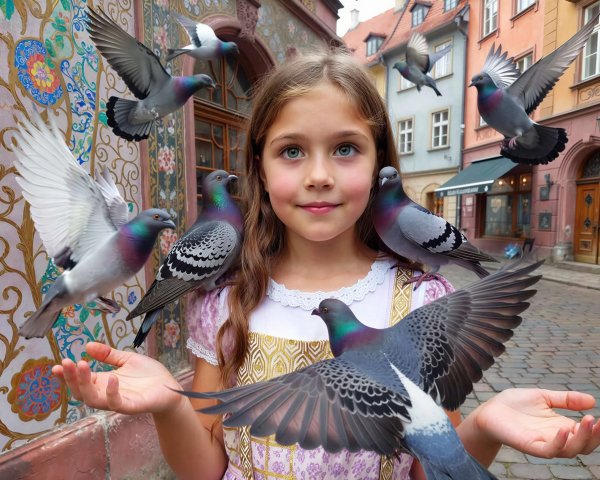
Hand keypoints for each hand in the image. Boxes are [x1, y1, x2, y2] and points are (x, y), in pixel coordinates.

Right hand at [52, 342, 184, 415]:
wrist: (170, 387)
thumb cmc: (148, 375)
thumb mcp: (127, 359)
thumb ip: (108, 354)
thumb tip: (87, 345)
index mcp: (103, 382)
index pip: (80, 381)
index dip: (67, 375)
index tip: (56, 366)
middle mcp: (106, 393)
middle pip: (81, 391)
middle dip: (71, 378)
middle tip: (67, 362)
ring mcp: (118, 401)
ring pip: (93, 399)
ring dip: (85, 384)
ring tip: (82, 365)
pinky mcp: (131, 406)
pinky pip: (117, 403)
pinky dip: (111, 392)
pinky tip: (112, 377)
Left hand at [475, 388, 599, 457]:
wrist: (490, 410)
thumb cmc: (515, 404)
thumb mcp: (544, 397)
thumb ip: (566, 399)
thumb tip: (593, 400)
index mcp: (561, 427)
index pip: (587, 434)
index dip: (597, 429)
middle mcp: (556, 438)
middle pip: (584, 445)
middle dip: (595, 435)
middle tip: (598, 421)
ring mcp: (544, 443)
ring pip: (570, 450)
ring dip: (582, 437)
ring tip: (587, 420)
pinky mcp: (530, 446)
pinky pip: (549, 451)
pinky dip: (559, 442)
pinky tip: (564, 429)